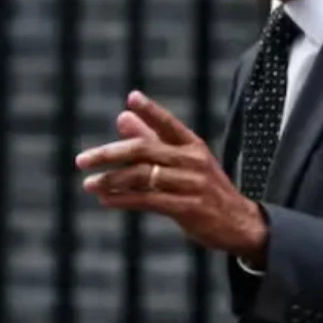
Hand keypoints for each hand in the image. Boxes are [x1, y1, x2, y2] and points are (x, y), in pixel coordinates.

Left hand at [76, 90, 267, 260]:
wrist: (240, 224)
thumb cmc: (206, 189)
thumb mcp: (184, 162)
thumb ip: (152, 139)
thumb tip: (122, 116)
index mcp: (194, 146)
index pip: (170, 124)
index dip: (152, 111)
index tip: (132, 98)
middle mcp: (194, 161)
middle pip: (145, 150)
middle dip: (110, 154)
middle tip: (82, 160)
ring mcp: (192, 184)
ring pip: (143, 176)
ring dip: (112, 180)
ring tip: (89, 184)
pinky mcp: (188, 208)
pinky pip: (148, 200)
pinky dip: (123, 199)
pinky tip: (105, 199)